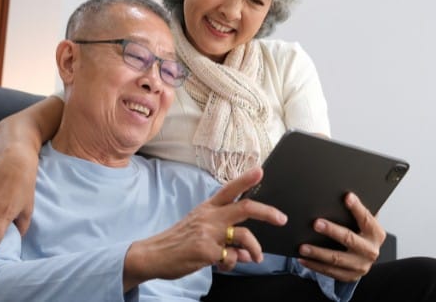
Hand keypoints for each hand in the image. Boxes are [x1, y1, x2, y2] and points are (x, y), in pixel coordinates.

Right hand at [123, 167, 286, 289]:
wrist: (154, 254)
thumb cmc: (179, 240)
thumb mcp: (199, 226)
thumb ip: (226, 233)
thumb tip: (248, 249)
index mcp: (208, 207)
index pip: (229, 189)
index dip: (246, 179)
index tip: (260, 170)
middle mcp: (210, 217)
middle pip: (246, 208)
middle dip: (268, 213)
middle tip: (281, 219)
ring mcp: (208, 233)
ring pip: (244, 236)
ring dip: (255, 249)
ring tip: (257, 257)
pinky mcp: (206, 251)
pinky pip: (232, 257)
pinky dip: (233, 263)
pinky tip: (225, 265)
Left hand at [296, 192, 385, 281]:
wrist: (366, 257)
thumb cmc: (362, 232)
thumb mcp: (364, 222)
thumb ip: (358, 211)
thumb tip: (345, 193)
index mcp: (376, 233)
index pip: (366, 218)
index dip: (357, 207)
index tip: (347, 196)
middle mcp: (370, 250)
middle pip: (349, 239)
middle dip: (332, 231)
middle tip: (316, 223)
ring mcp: (360, 265)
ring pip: (336, 259)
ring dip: (318, 253)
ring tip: (303, 247)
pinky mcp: (350, 276)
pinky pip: (330, 271)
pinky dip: (315, 265)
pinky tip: (303, 259)